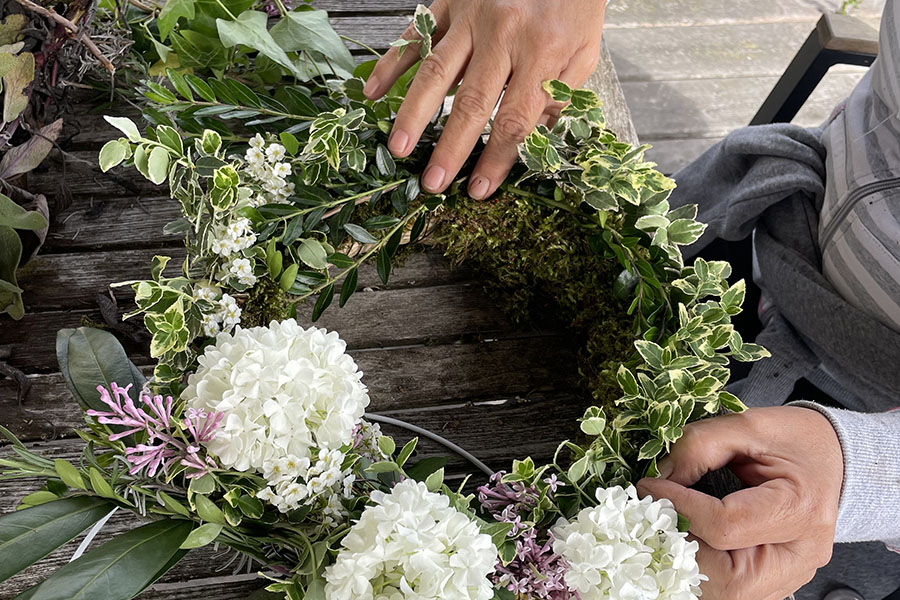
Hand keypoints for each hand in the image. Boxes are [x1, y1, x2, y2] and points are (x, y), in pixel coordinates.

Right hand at [364, 0, 606, 198]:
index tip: (478, 189)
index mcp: (542, 52)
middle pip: (471, 103)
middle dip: (450, 148)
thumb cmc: (574, 4)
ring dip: (414, 113)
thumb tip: (530, 140)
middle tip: (432, 183)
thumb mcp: (584, 52)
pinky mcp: (451, 1)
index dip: (496, 159)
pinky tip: (374, 92)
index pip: (514, 119)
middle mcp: (503, 35)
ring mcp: (472, 16)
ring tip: (398, 147)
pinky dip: (391, 63)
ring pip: (436, 71)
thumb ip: (558, 96)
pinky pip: (416, 35)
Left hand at [636, 407, 843, 599]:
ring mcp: (789, 576)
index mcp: (800, 511)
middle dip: (679, 545)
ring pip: (723, 592)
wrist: (834, 457)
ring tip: (666, 523)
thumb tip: (658, 476)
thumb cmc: (797, 440)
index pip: (725, 526)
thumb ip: (699, 446)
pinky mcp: (774, 581)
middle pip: (725, 578)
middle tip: (652, 513)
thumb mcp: (749, 425)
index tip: (648, 484)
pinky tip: (685, 537)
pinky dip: (699, 567)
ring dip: (685, 561)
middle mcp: (799, 555)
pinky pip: (728, 588)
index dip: (678, 506)